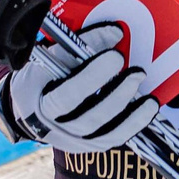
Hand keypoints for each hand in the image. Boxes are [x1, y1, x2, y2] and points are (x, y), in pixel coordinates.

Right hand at [7, 24, 156, 154]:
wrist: (30, 107)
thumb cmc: (43, 75)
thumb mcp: (52, 56)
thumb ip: (80, 44)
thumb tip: (116, 32)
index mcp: (36, 102)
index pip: (65, 95)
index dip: (93, 77)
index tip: (115, 55)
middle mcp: (52, 128)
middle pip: (88, 118)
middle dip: (117, 94)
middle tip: (138, 72)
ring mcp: (71, 141)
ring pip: (105, 133)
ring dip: (131, 113)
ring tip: (148, 94)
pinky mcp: (89, 146)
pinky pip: (115, 138)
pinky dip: (135, 123)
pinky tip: (148, 107)